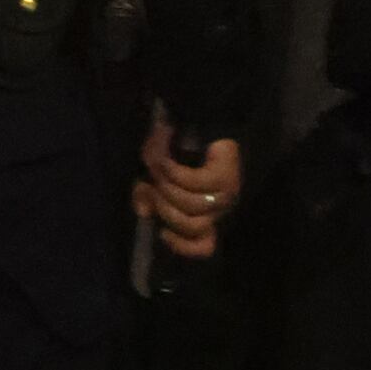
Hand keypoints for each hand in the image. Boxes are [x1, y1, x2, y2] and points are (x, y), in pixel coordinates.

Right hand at [135, 120, 241, 261]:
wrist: (201, 122)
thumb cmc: (179, 156)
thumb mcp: (154, 179)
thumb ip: (146, 196)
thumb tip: (144, 211)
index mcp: (208, 216)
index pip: (204, 246)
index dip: (183, 246)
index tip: (162, 233)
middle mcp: (221, 209)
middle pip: (190, 226)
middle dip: (163, 207)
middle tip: (150, 187)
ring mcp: (226, 193)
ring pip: (190, 205)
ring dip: (165, 186)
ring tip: (154, 170)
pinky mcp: (225, 175)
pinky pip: (193, 182)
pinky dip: (172, 172)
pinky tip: (162, 161)